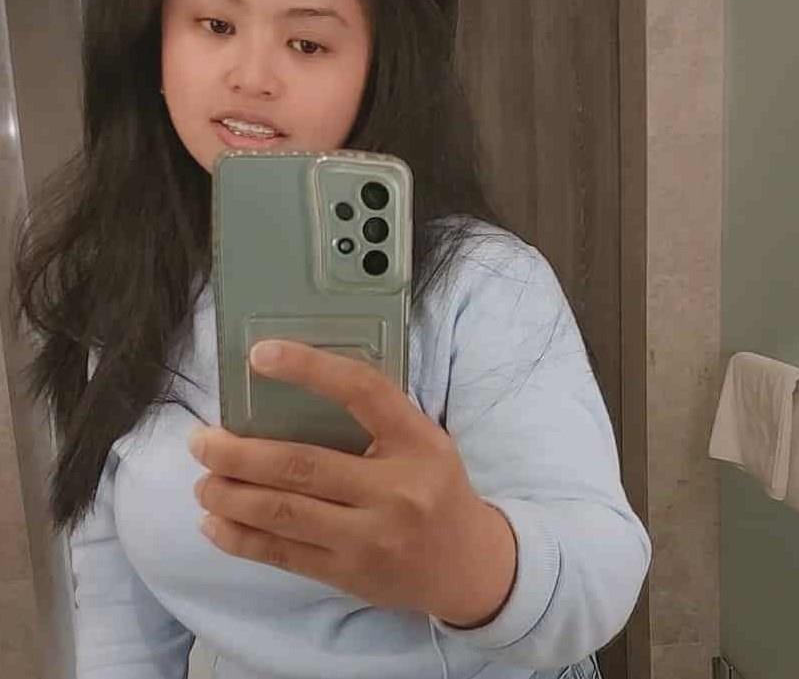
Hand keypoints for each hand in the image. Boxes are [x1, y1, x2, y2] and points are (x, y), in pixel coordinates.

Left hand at [188, 340, 517, 626]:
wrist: (467, 564)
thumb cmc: (437, 486)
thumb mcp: (423, 440)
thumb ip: (375, 418)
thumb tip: (294, 390)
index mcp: (415, 441)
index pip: (360, 391)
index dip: (308, 369)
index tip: (260, 355)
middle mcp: (394, 489)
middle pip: (302, 466)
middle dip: (239, 453)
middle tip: (201, 441)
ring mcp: (369, 537)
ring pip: (284, 513)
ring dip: (230, 495)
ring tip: (201, 481)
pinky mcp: (348, 573)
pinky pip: (283, 555)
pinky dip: (241, 538)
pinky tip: (214, 523)